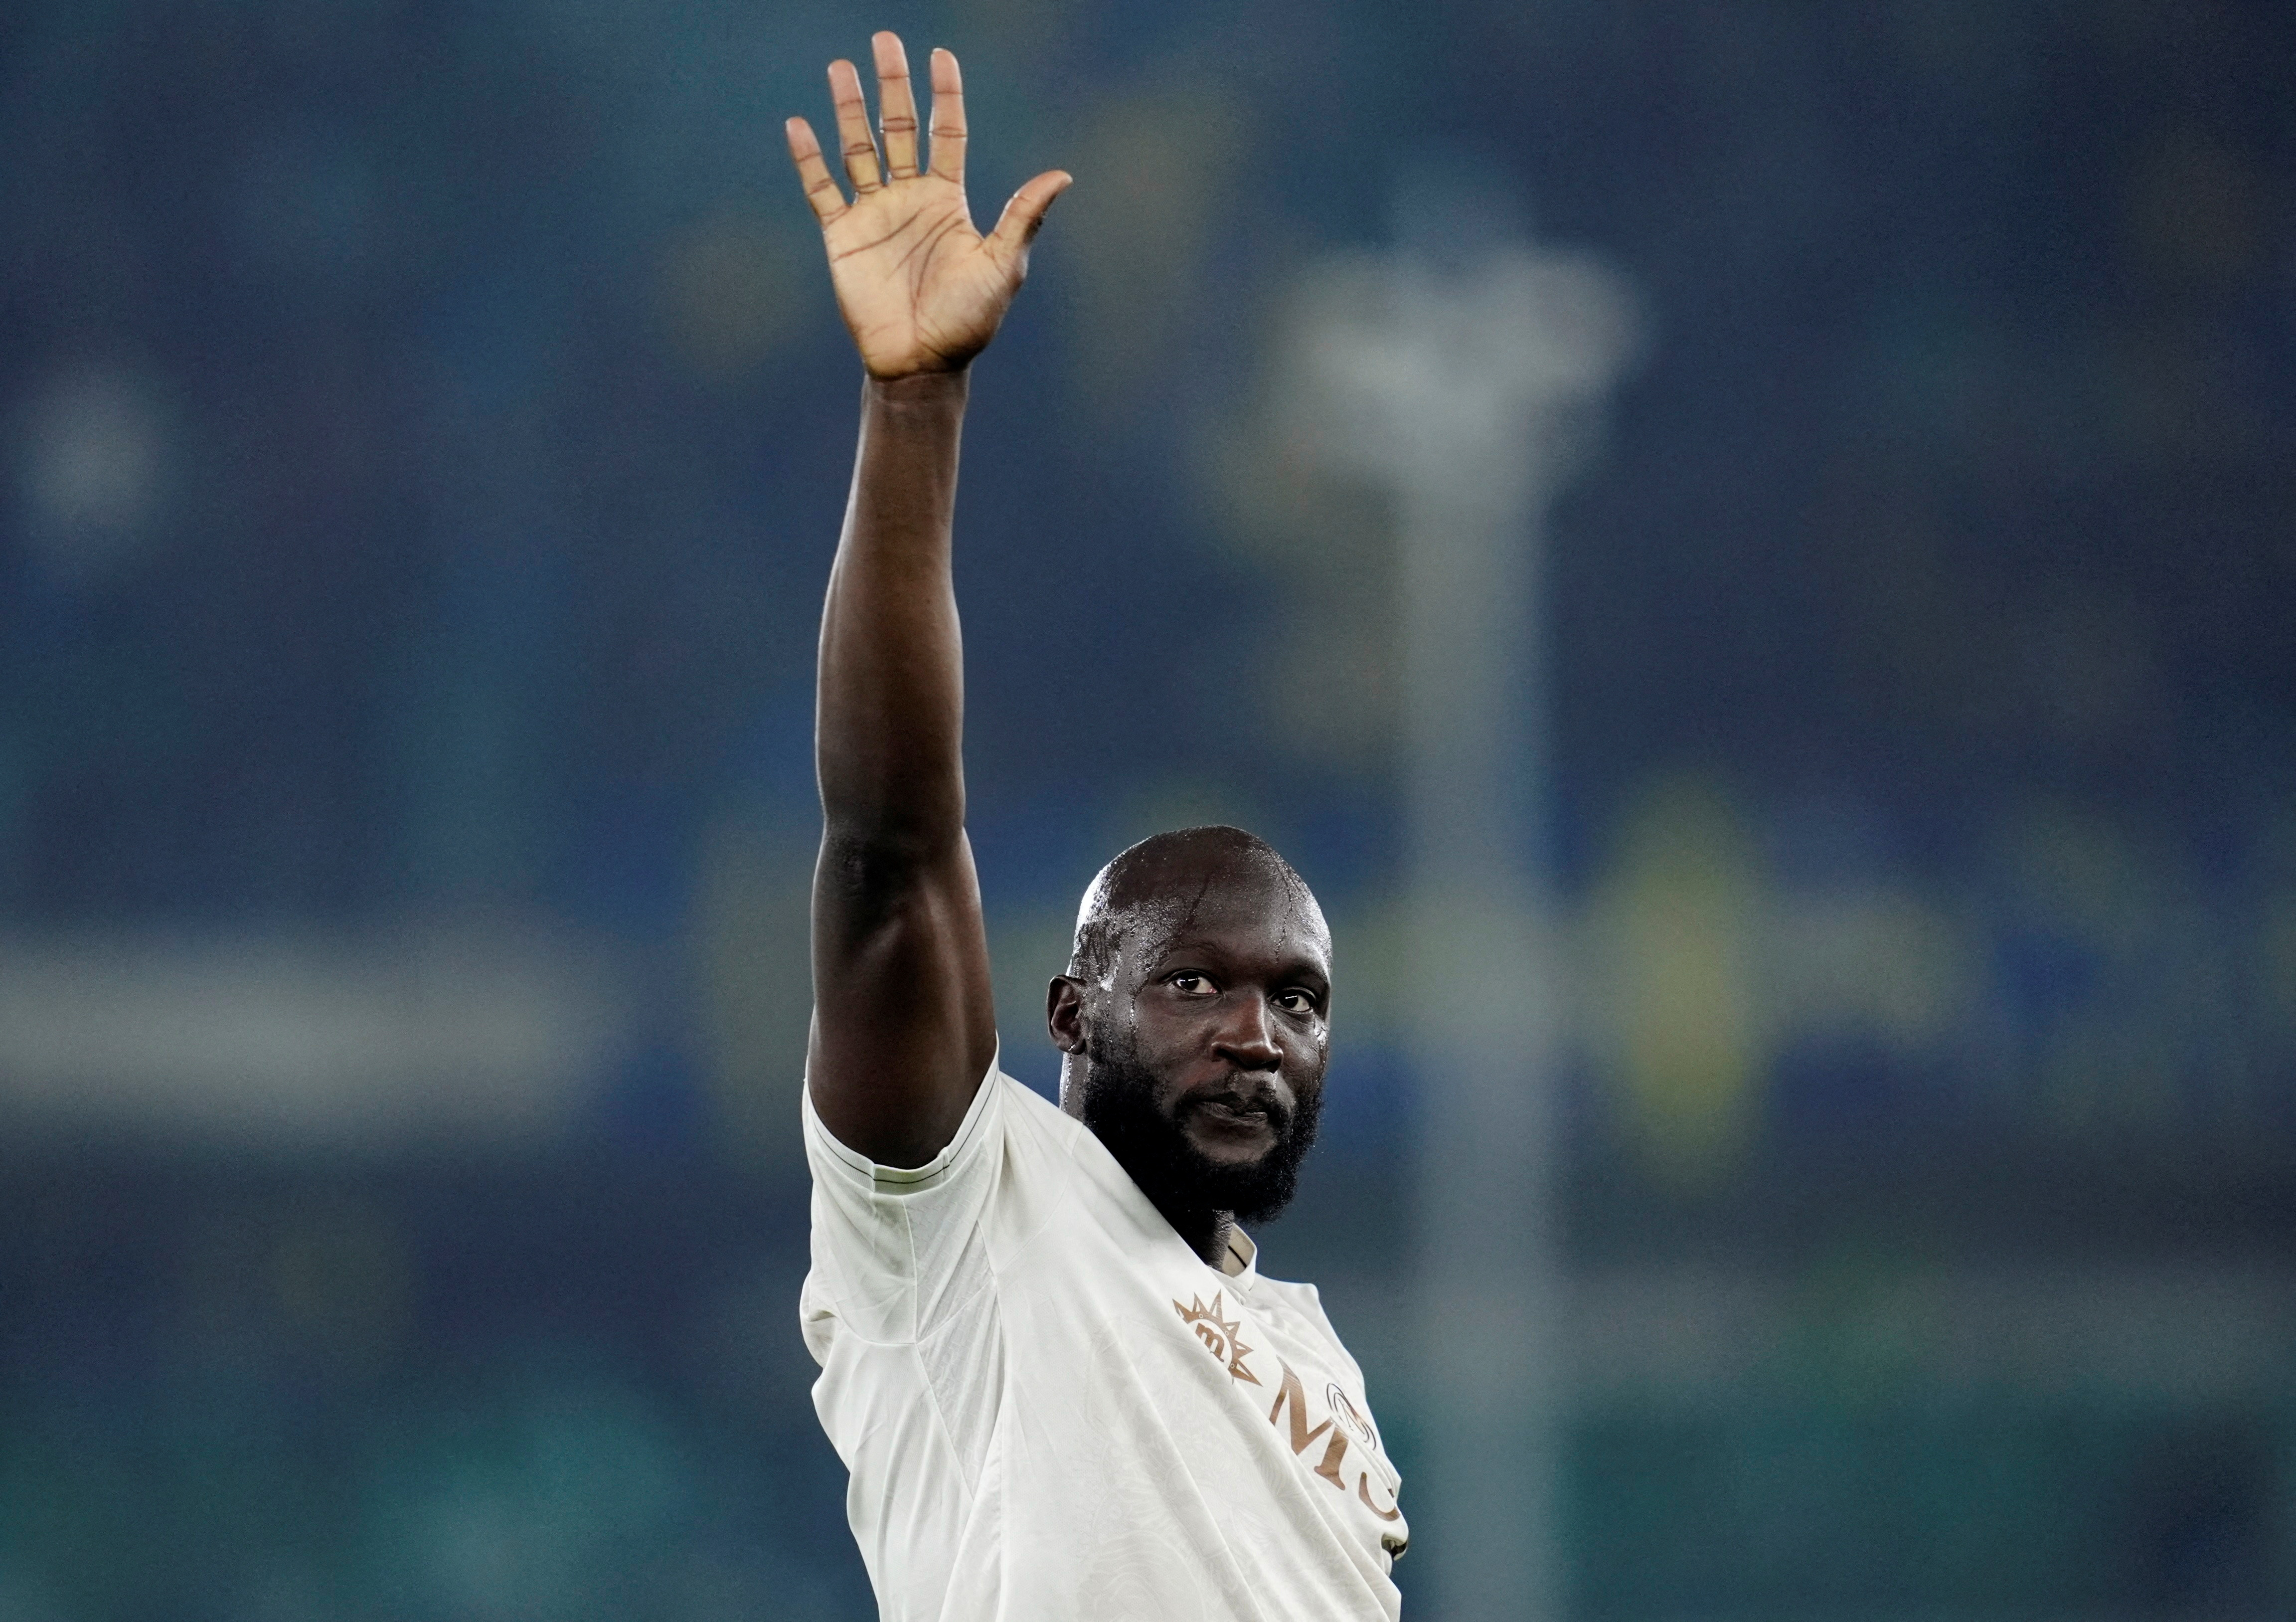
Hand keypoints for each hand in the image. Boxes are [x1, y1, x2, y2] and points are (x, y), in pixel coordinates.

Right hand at [787, 34, 1070, 378]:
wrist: (921, 362)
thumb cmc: (967, 320)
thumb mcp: (1003, 265)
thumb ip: (1022, 216)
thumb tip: (1062, 175)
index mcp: (948, 199)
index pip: (946, 133)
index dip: (944, 95)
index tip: (940, 56)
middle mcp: (910, 198)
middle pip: (899, 128)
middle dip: (892, 86)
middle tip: (884, 41)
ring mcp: (874, 214)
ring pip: (858, 148)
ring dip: (849, 109)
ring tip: (840, 68)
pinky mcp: (842, 237)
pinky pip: (822, 189)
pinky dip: (809, 159)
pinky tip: (799, 124)